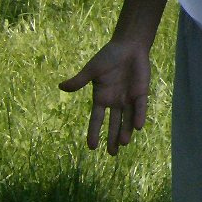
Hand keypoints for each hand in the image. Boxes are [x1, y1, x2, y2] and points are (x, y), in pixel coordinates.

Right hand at [59, 39, 151, 154]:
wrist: (129, 47)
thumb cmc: (109, 56)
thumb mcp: (92, 69)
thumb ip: (79, 80)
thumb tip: (61, 87)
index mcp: (101, 97)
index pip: (96, 119)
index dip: (94, 132)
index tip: (91, 147)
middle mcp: (115, 101)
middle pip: (114, 124)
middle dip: (112, 138)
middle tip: (112, 154)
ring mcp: (128, 98)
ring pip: (127, 119)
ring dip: (125, 131)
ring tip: (123, 144)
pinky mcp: (141, 92)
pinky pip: (139, 107)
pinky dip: (138, 116)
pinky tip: (137, 127)